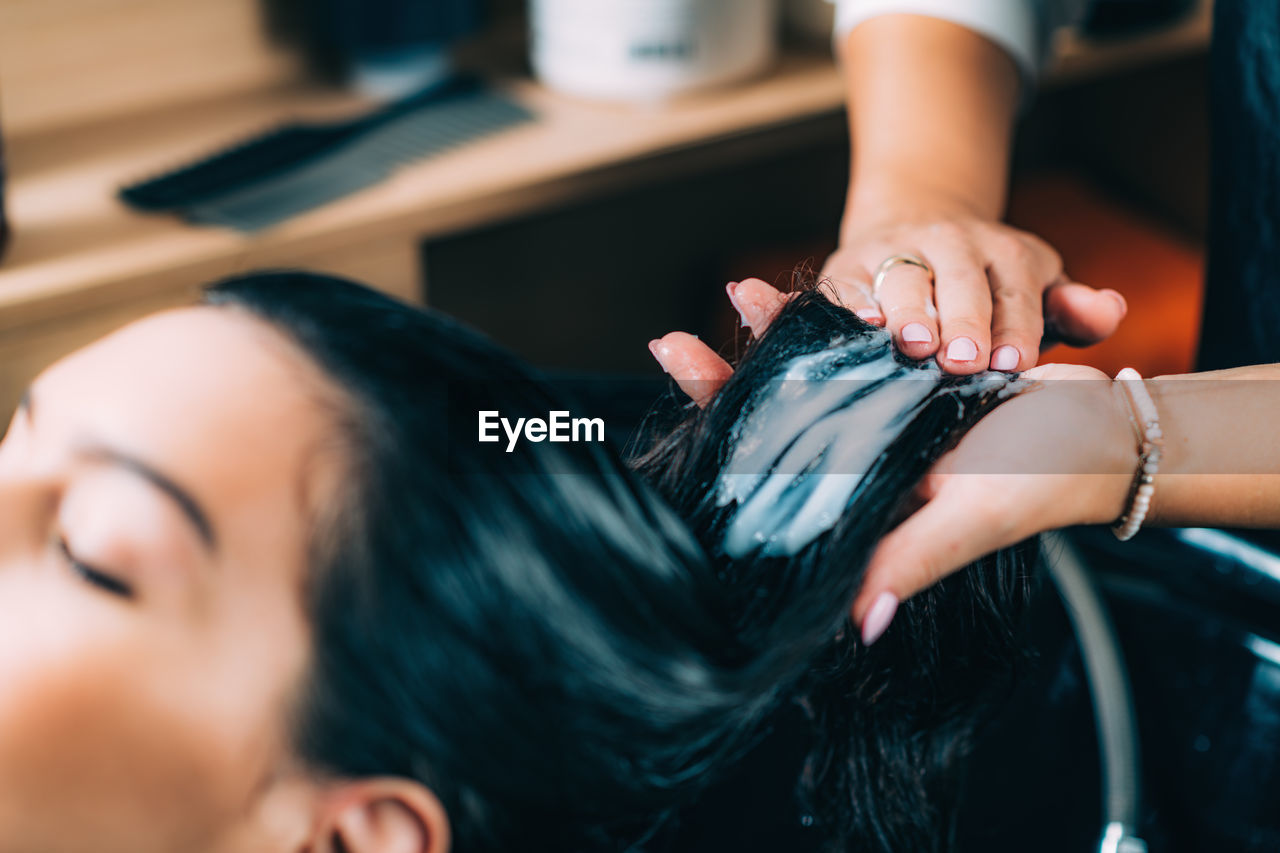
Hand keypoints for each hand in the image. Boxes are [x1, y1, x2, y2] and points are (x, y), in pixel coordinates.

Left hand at [649, 280, 1135, 634]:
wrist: (1100, 430)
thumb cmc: (1042, 478)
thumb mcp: (975, 514)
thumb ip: (913, 558)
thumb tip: (857, 622)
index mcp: (863, 502)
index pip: (775, 474)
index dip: (726, 436)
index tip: (683, 393)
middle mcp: (861, 463)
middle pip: (777, 423)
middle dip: (725, 383)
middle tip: (671, 344)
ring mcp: (880, 418)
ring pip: (810, 376)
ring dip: (775, 334)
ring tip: (736, 292)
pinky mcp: (906, 380)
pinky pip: (854, 348)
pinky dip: (830, 321)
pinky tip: (803, 293)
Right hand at [822, 201, 1128, 374]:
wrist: (914, 224)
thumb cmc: (987, 286)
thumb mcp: (1037, 290)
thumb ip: (1075, 308)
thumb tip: (1110, 310)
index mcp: (1007, 253)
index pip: (1016, 292)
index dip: (1016, 327)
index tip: (1014, 363)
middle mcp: (952, 244)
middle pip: (961, 281)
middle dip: (964, 320)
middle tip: (965, 360)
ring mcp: (897, 250)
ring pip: (903, 279)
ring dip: (908, 311)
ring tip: (914, 344)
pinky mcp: (849, 263)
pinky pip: (848, 284)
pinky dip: (852, 303)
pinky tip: (860, 324)